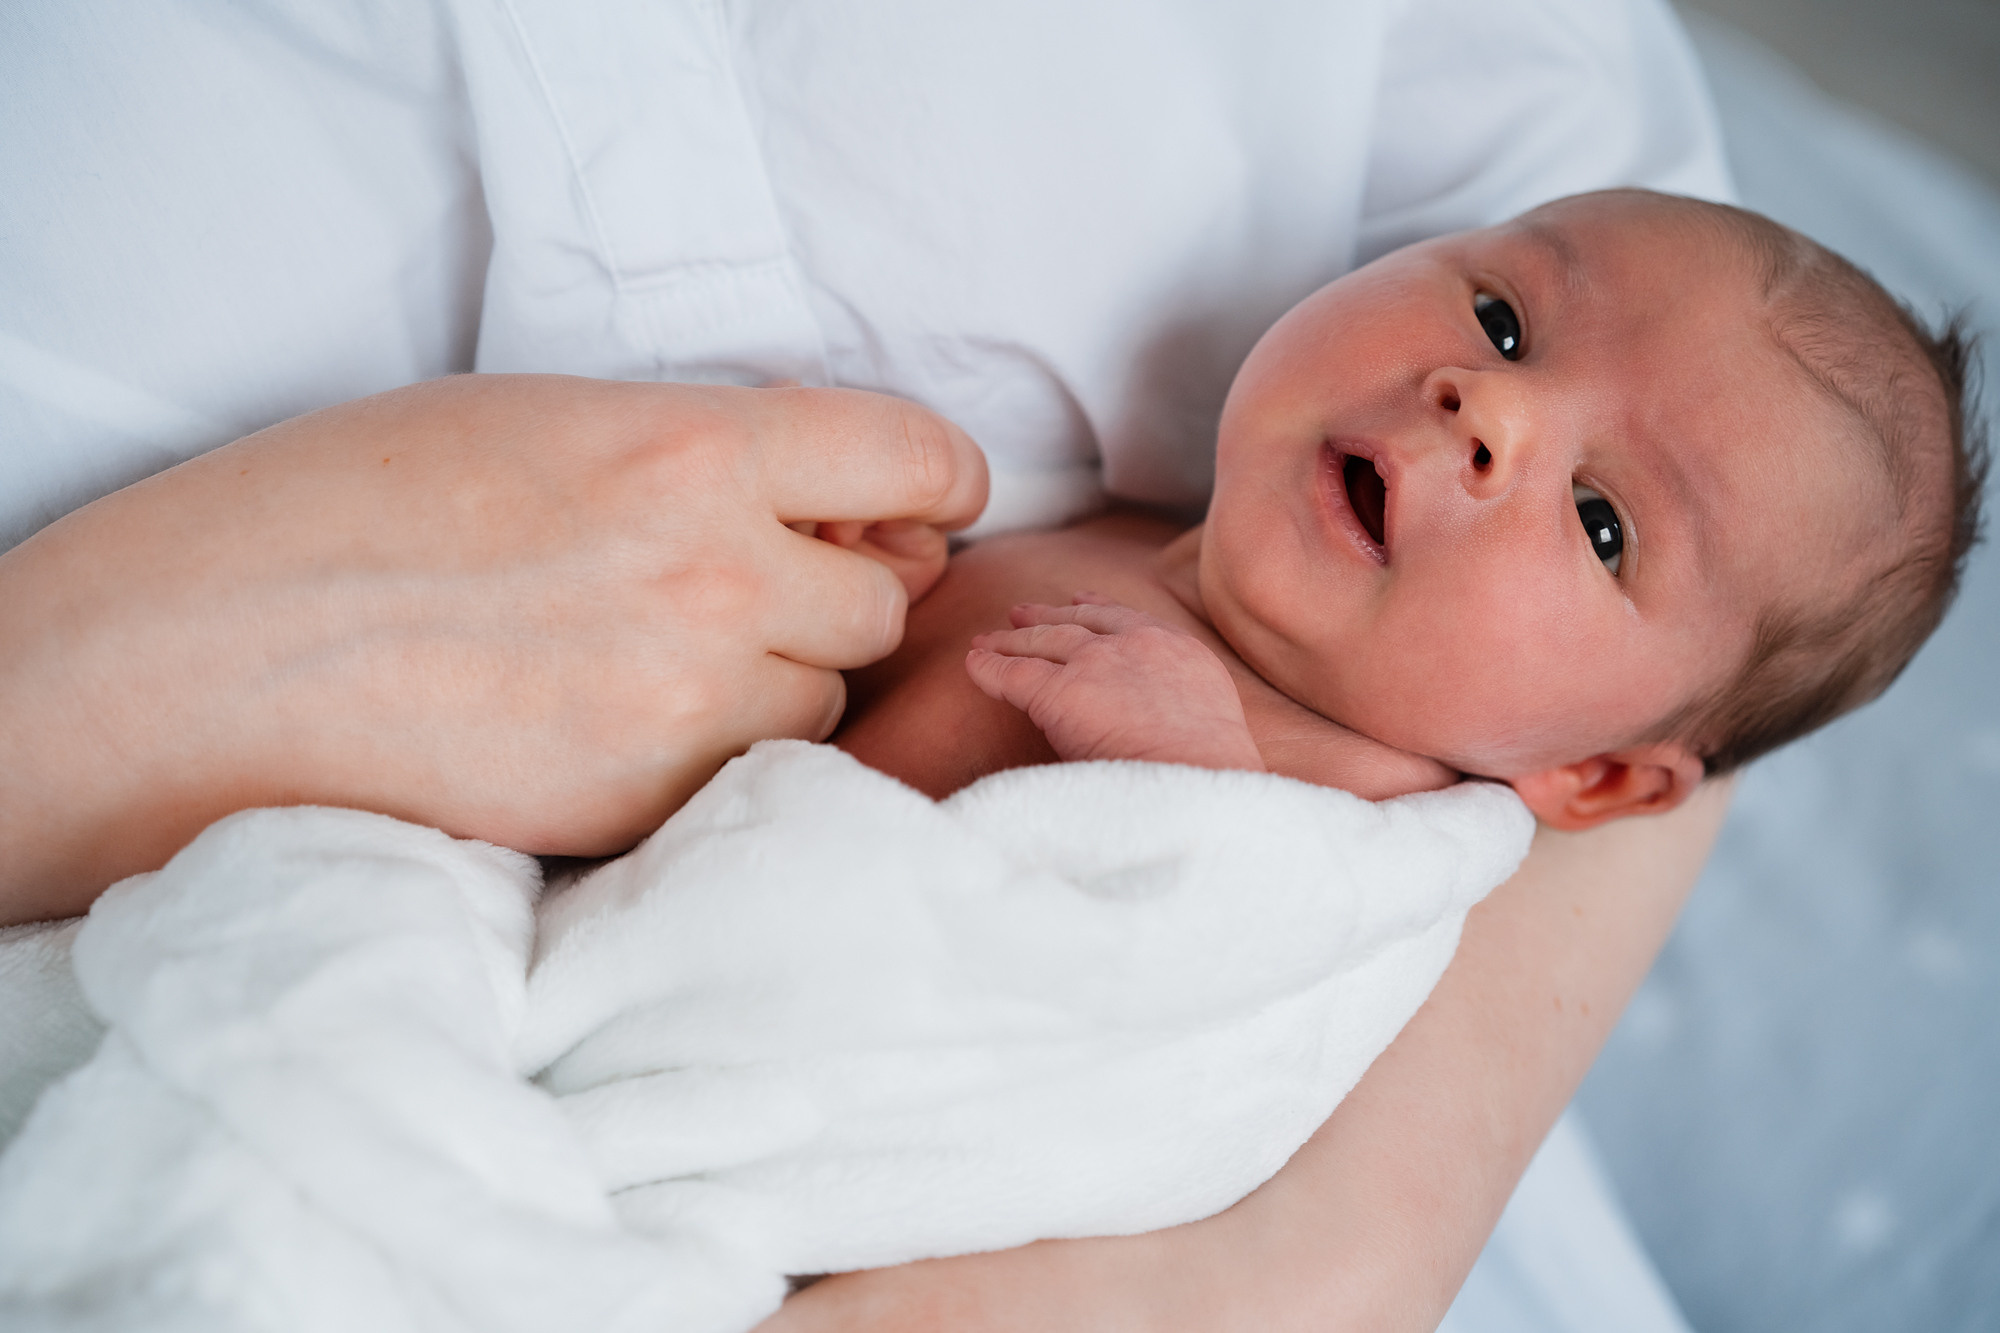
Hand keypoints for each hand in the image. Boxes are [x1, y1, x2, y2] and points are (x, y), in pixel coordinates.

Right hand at [0, 375, 985, 921]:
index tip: (912, 505)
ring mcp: (686, 705)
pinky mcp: (644, 807)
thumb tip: (836, 503)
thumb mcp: (551, 416)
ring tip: (659, 657)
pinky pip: (753, 777)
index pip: (923, 460)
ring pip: (829, 699)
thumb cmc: (358, 502)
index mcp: (697, 450)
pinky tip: (619, 721)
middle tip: (747, 584)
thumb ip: (712, 452)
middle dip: (838, 591)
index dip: (932, 484)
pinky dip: (719, 754)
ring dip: (783, 680)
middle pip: (888, 601)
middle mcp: (719, 578)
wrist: (217, 652)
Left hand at [965, 595, 1263, 770]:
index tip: (1081, 603)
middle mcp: (1137, 645)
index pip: (1129, 620)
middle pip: (1080, 624)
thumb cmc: (1211, 777)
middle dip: (1047, 617)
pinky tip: (974, 665)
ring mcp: (1098, 664)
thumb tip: (1152, 725)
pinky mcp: (1062, 692)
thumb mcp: (1210, 722)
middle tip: (1020, 612)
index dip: (1098, 610)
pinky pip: (1014, 675)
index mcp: (1180, 652)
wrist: (1201, 786)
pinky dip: (990, 669)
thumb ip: (1177, 706)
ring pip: (1043, 642)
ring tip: (986, 641)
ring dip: (1011, 640)